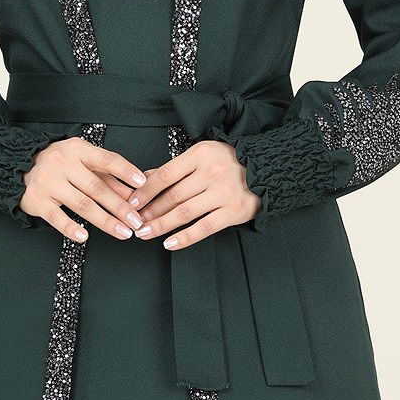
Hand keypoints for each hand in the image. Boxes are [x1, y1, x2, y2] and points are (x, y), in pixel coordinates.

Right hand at [21, 136, 148, 242]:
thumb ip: (108, 177)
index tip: (143, 184)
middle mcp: (63, 164)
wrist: (18, 166)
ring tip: (123, 232)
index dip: (125, 171)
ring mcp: (49, 182)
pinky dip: (71, 228)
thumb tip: (134, 194)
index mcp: (78, 150)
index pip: (106, 159)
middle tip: (137, 221)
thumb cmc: (59, 165)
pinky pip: (56, 217)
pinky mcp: (37, 201)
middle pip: (97, 187)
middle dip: (120, 206)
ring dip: (105, 220)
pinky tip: (85, 237)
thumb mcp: (83, 163)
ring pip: (81, 204)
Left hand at [127, 140, 260, 248]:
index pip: (165, 175)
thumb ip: (175, 167)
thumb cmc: (229, 161)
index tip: (130, 203)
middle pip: (172, 196)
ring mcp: (223, 193)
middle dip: (149, 211)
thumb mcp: (202, 155)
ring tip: (145, 233)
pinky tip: (169, 244)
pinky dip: (185, 238)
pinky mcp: (234, 212)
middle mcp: (211, 173)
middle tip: (134, 222)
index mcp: (200, 155)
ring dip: (161, 225)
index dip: (145, 191)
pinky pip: (204, 227)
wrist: (268, 168)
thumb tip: (144, 177)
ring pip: (184, 213)